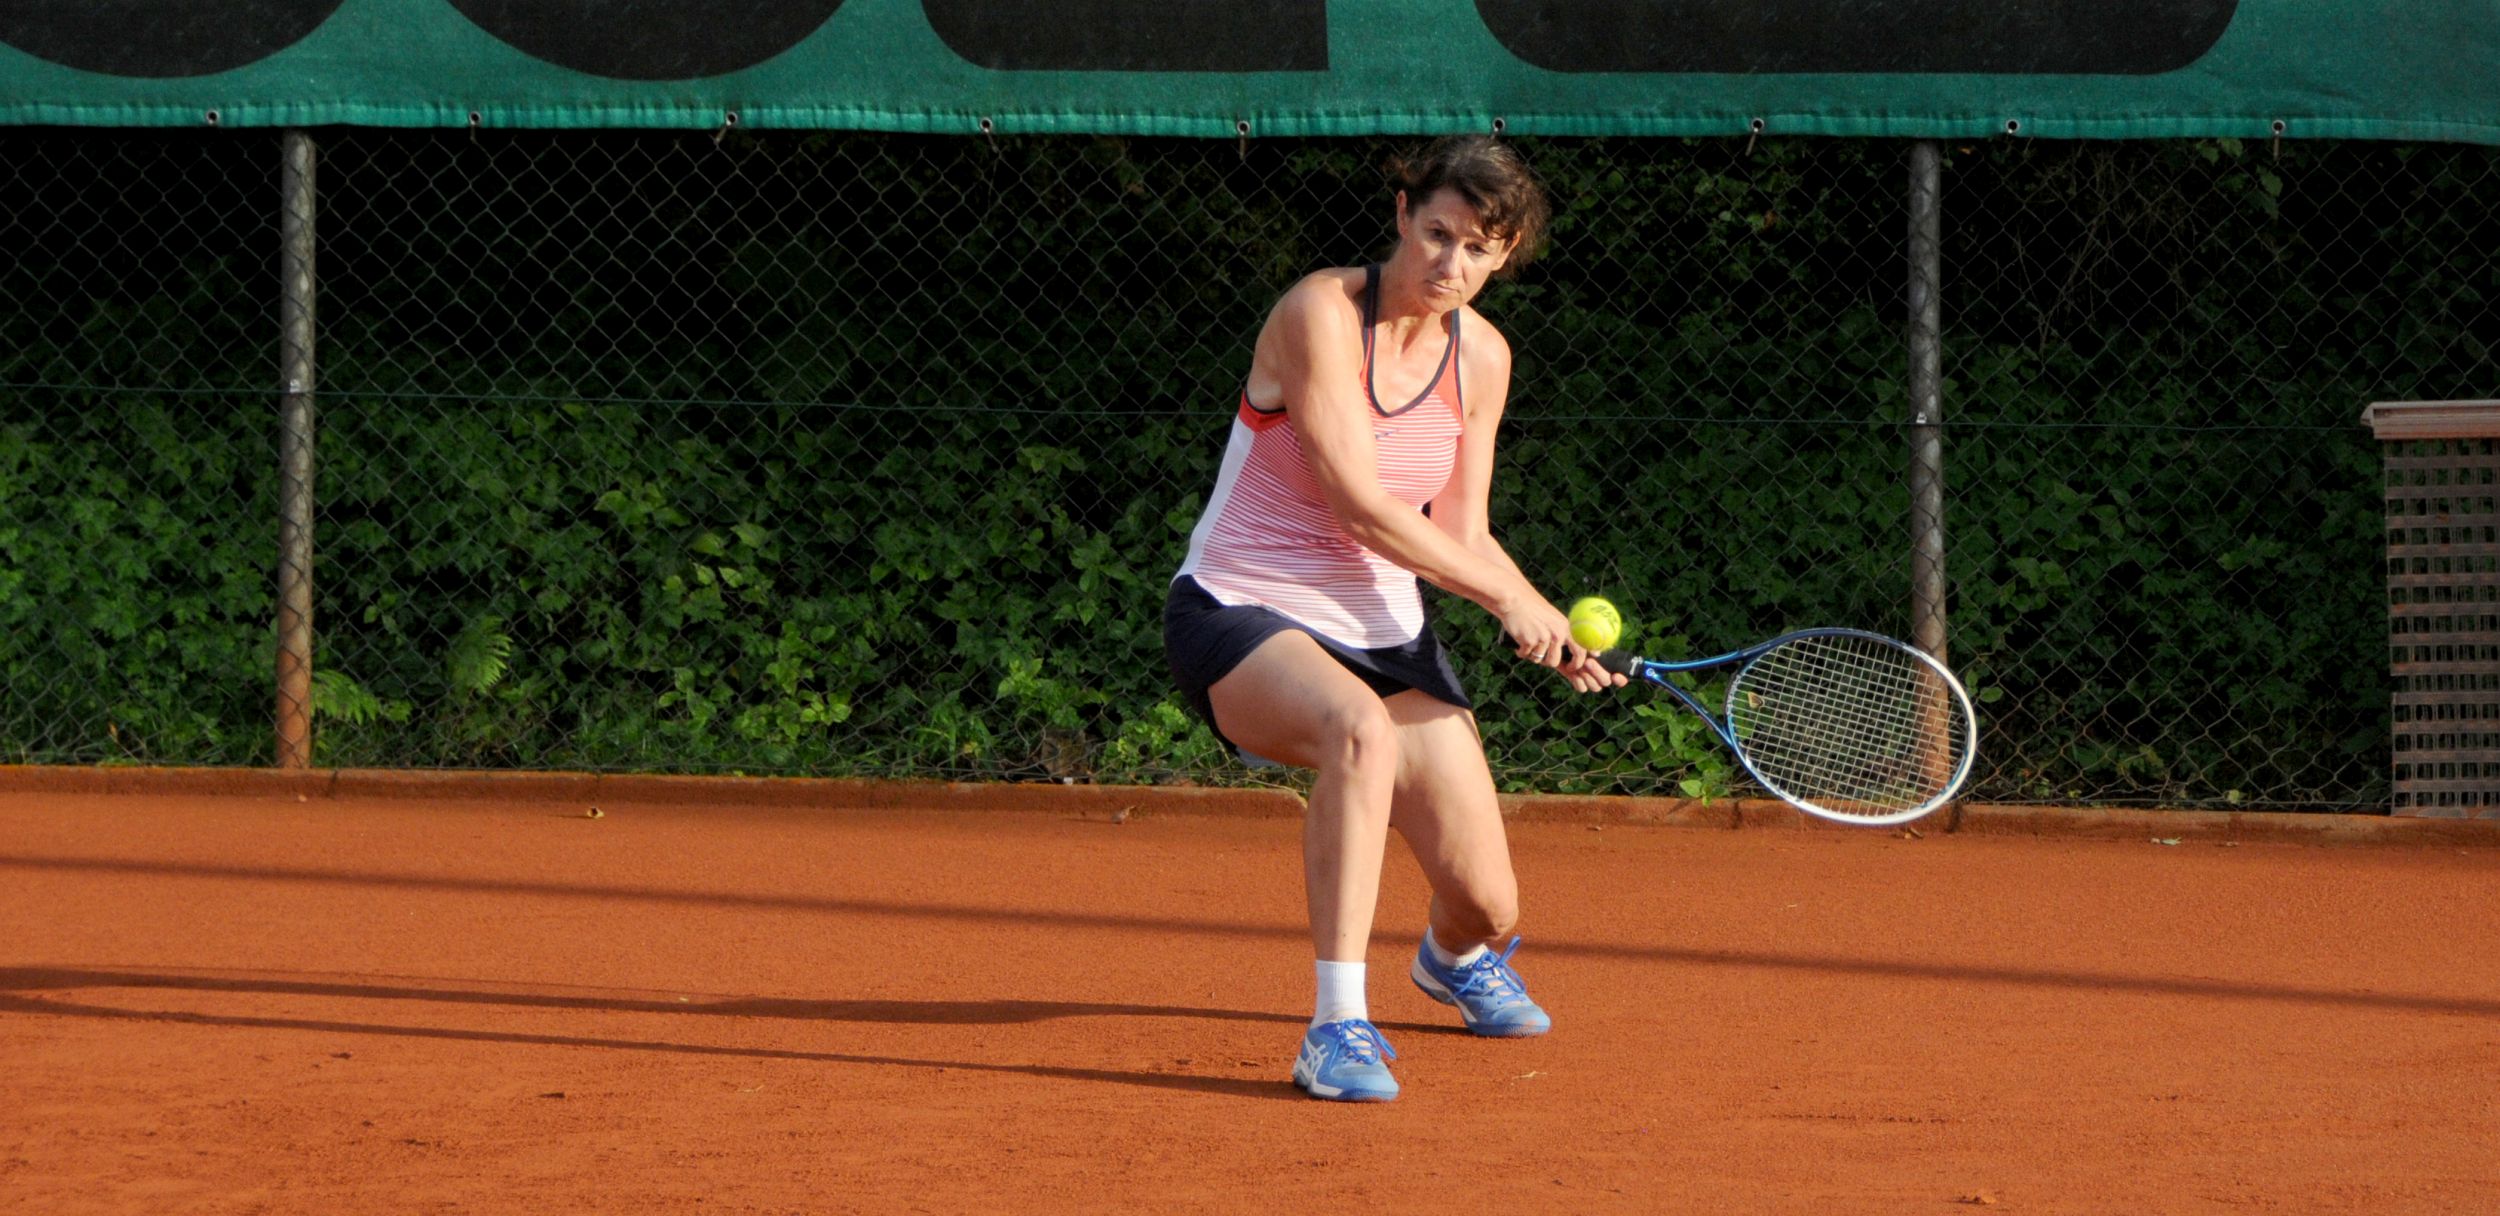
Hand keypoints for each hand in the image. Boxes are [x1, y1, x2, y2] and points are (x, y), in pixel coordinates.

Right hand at [1497, 591, 1628, 694]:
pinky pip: (1526, 655)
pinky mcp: (1529, 641)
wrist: (1514, 600)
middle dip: (1547, 662)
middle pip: (1555, 661)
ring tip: (1528, 643)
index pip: (1580, 651)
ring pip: (1539, 660)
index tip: (1571, 668)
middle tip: (1541, 657)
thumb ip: (1565, 633)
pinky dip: (1521, 651)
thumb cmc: (1534, 610)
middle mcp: (1557, 633)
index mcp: (1566, 627)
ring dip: (1532, 655)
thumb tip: (1583, 651)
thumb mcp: (1554, 619)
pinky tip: (1519, 642)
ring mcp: (1543, 638)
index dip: (1577, 664)